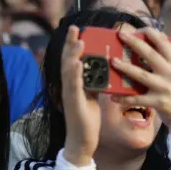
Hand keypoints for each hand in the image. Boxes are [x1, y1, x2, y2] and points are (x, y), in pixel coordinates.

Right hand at [61, 26, 100, 165]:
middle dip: (71, 44)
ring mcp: (70, 94)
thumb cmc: (87, 119)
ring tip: (79, 42)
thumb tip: (102, 69)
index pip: (72, 59)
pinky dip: (75, 74)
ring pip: (69, 71)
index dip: (73, 44)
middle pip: (68, 61)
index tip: (77, 29)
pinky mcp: (74, 104)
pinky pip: (74, 87)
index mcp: (74, 83)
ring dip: (73, 56)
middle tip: (74, 28)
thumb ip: (93, 82)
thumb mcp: (92, 96)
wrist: (81, 141)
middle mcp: (69, 86)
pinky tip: (79, 64)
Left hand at [110, 28, 170, 141]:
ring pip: (141, 75)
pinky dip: (124, 98)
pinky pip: (138, 99)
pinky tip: (113, 96)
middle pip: (150, 55)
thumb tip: (161, 38)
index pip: (165, 43)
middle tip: (121, 35)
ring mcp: (165, 88)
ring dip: (125, 67)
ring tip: (113, 61)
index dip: (151, 33)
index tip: (138, 28)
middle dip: (134, 43)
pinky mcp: (159, 102)